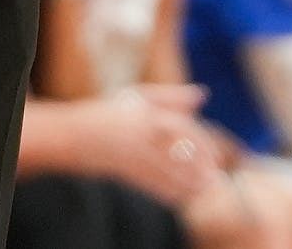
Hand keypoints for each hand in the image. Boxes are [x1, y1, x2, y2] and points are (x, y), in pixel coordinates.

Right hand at [91, 86, 219, 208]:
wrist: (75, 134)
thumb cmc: (111, 111)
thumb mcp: (139, 97)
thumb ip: (172, 97)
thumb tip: (203, 95)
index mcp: (147, 113)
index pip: (183, 127)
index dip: (203, 143)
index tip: (216, 156)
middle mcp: (142, 135)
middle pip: (178, 154)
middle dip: (200, 169)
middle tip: (216, 178)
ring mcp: (132, 155)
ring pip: (168, 173)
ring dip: (189, 184)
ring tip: (206, 191)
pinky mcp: (125, 172)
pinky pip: (152, 185)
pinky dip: (170, 193)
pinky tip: (182, 197)